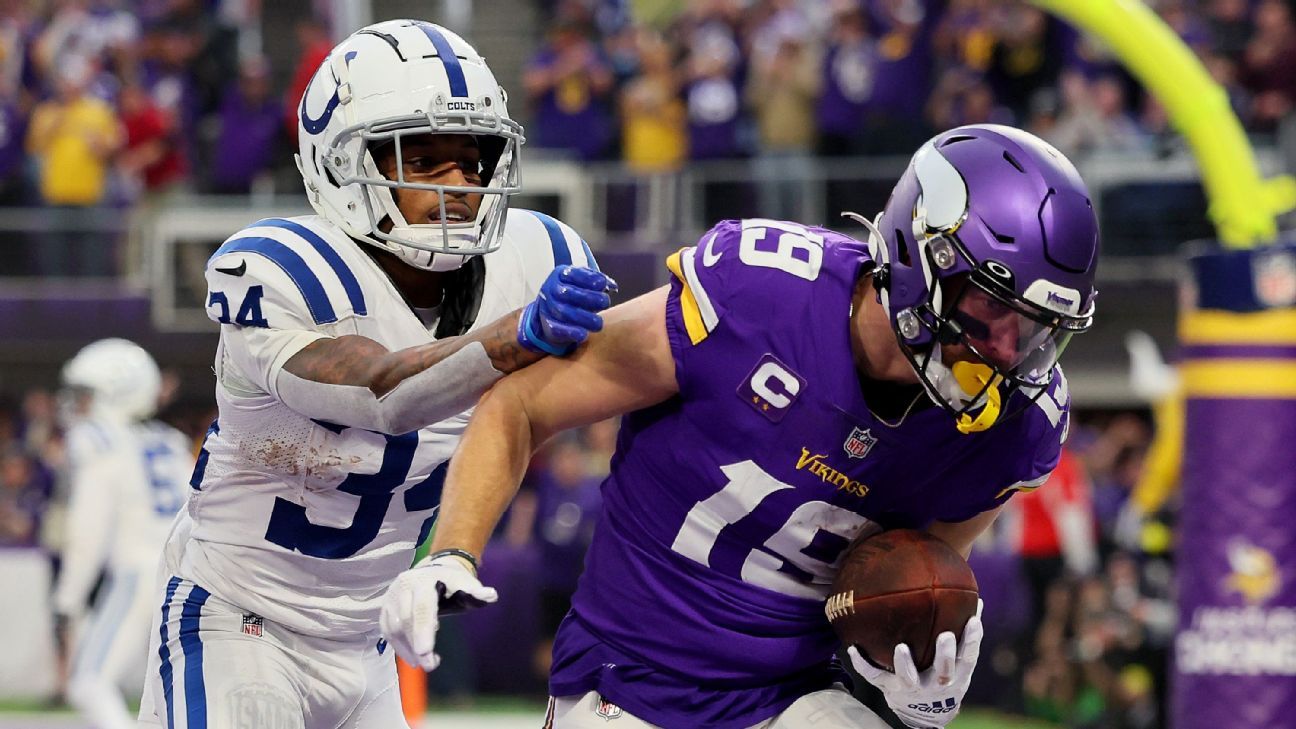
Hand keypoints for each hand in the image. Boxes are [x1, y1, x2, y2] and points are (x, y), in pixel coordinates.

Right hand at [378, 554, 497, 670]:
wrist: (433, 569)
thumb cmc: (453, 582)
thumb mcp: (466, 584)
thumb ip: (475, 592)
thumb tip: (492, 595)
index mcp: (424, 580)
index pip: (422, 608)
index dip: (424, 631)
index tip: (427, 653)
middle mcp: (404, 586)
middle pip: (406, 620)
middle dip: (417, 646)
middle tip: (430, 665)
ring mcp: (391, 596)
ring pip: (394, 628)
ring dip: (408, 649)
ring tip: (424, 663)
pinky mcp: (385, 607)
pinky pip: (387, 630)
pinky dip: (399, 646)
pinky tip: (413, 657)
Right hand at [517, 265, 616, 354]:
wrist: (551, 311)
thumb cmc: (575, 294)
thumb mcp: (584, 282)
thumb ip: (599, 282)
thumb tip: (613, 287)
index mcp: (561, 275)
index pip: (573, 274)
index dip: (589, 278)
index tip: (603, 284)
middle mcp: (552, 289)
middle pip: (568, 293)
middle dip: (589, 298)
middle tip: (606, 302)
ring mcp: (548, 307)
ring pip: (563, 312)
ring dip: (583, 318)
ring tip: (598, 323)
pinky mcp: (548, 325)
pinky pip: (557, 329)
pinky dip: (570, 332)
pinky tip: (583, 335)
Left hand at [849, 600, 983, 727]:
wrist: (926, 713)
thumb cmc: (945, 674)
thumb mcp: (959, 662)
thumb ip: (965, 634)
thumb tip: (975, 597)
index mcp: (956, 674)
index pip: (968, 657)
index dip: (972, 640)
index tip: (973, 619)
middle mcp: (936, 684)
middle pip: (943, 671)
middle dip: (944, 654)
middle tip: (945, 635)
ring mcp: (913, 688)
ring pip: (909, 678)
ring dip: (905, 664)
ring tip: (901, 647)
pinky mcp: (890, 690)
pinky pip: (875, 677)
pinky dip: (862, 664)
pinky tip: (851, 649)